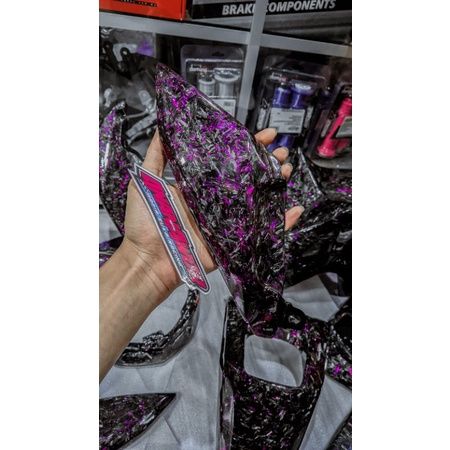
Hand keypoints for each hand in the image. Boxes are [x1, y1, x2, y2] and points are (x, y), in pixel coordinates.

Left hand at [120, 128, 303, 298]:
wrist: (147, 260)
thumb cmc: (144, 222)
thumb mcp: (146, 181)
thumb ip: (156, 156)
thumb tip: (161, 126)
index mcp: (200, 187)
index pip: (229, 161)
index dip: (247, 146)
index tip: (262, 133)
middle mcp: (217, 202)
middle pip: (249, 178)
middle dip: (268, 162)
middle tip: (282, 150)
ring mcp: (227, 221)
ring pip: (259, 200)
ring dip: (276, 184)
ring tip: (288, 169)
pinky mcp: (234, 242)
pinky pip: (262, 231)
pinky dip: (282, 222)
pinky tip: (294, 209)